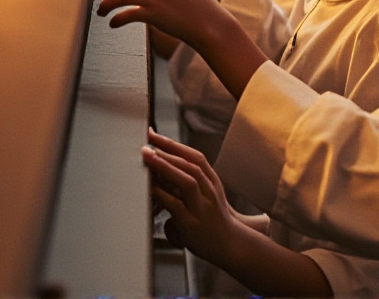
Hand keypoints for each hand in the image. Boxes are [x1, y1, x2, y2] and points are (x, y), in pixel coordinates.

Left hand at [144, 129, 246, 266]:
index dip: (174, 144)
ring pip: (187, 181)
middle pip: (190, 164)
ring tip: (148, 157)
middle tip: (147, 143)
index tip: (155, 134)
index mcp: (212, 182)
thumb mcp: (208, 195)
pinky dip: (163, 194)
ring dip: (166, 166)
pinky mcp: (192, 224)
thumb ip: (192, 181)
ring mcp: (202, 207)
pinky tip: (151, 188)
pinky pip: (176, 205)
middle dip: (167, 151)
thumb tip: (163, 171)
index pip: (195, 156)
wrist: (231, 245)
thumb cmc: (215, 220)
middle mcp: (209, 192)